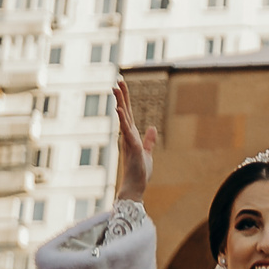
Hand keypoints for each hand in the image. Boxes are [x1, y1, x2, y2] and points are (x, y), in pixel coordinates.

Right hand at [112, 78, 158, 203]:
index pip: (128, 113)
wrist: (136, 188)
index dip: (125, 99)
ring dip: (120, 102)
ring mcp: (128, 141)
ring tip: (116, 88)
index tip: (122, 85)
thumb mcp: (147, 153)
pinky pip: (127, 131)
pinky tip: (120, 109)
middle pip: (125, 112)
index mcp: (132, 135)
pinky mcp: (132, 147)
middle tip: (118, 80)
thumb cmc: (140, 173)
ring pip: (124, 118)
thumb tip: (152, 127)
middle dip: (122, 96)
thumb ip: (149, 141)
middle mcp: (128, 136)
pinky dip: (123, 120)